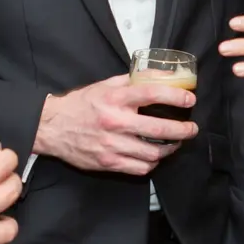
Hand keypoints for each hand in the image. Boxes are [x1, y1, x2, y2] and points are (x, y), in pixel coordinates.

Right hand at [33, 75, 196, 175]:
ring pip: (153, 153)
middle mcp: (115, 122)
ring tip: (175, 143)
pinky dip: (152, 163)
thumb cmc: (80, 105)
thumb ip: (132, 81)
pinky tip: (154, 156)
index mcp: (115, 99)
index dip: (176, 97)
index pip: (152, 94)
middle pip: (159, 129)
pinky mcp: (108, 163)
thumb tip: (161, 75)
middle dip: (182, 130)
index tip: (190, 100)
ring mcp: (111, 145)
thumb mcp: (105, 85)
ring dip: (170, 149)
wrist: (52, 127)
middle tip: (191, 129)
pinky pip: (139, 168)